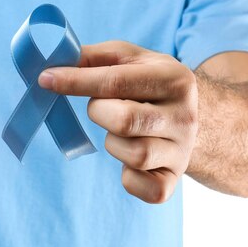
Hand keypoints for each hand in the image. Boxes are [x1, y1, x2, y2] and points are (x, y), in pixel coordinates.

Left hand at [38, 40, 197, 202]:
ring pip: (135, 155)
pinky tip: (128, 161)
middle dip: (99, 113)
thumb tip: (54, 63)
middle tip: (102, 107)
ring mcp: (182, 152)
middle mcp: (185, 116)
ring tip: (120, 132)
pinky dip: (128, 178)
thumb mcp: (131, 60)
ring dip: (114, 144)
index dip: (76, 81)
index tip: (46, 79)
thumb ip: (94, 57)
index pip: (117, 81)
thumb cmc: (150, 85)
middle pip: (125, 121)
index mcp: (175, 79)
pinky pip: (144, 189)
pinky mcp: (173, 181)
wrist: (201, 121)